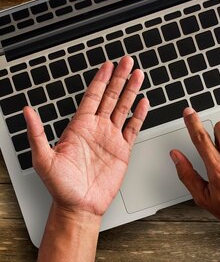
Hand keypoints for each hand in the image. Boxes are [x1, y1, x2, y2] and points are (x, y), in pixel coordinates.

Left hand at [24, 56, 149, 216]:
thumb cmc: (59, 186)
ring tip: (138, 75)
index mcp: (79, 127)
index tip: (107, 65)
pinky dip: (139, 115)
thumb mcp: (43, 158)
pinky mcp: (122, 150)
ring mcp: (110, 138)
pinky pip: (133, 128)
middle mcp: (96, 129)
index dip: (101, 80)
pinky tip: (144, 103)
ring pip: (123, 108)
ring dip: (131, 91)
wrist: (79, 206)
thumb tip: (26, 111)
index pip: (92, 97)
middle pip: (111, 96)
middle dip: (119, 78)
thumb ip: (37, 133)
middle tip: (126, 61)